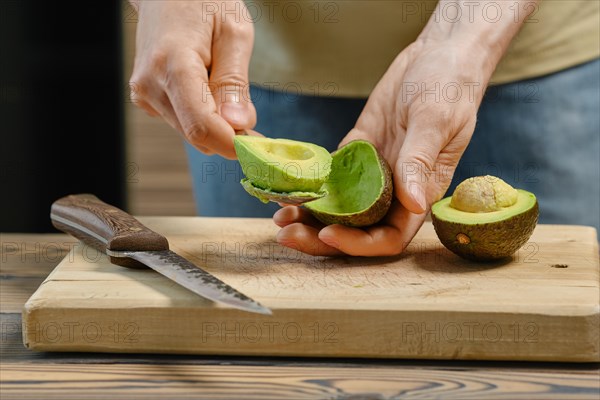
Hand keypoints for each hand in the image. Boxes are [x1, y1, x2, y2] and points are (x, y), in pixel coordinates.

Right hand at [129, 1, 255, 158]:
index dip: (233, 144)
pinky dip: (201, 113)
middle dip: (228, 131)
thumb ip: (235, 82)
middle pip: (198, 134)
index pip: (202, 127)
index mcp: (172, 65)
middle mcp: (150, 85)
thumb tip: (238, 124)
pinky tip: (203, 83)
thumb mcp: (234, 32)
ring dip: (215, 120)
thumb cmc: (203, 1)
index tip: (258, 146)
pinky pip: (183, 121)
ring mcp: (144, 94)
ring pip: (191, 132)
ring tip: (218, 79)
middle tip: (246, 105)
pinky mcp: (145, 99)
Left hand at [274, 38, 490, 255]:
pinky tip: (284, 186)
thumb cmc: (450, 86)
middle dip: (320, 237)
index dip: (358, 244)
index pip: (388, 236)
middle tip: (286, 233)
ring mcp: (371, 172)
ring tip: (278, 215)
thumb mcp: (436, 121)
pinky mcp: (355, 151)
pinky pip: (328, 176)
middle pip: (355, 229)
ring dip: (308, 216)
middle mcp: (393, 190)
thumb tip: (415, 205)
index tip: (328, 233)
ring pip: (337, 208)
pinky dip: (306, 185)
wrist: (437, 54)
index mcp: (419, 192)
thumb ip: (420, 162)